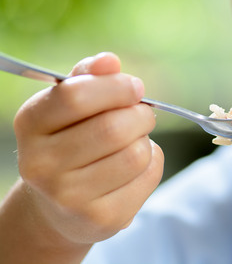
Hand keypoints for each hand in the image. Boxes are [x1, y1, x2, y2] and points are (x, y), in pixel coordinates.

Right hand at [14, 52, 163, 244]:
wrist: (61, 205)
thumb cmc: (71, 142)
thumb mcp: (68, 108)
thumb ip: (88, 78)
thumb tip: (109, 60)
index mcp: (31, 124)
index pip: (76, 95)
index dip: (116, 87)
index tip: (135, 87)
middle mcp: (41, 164)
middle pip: (114, 128)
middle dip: (140, 114)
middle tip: (142, 115)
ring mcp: (69, 197)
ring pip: (137, 154)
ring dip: (146, 140)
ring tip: (133, 142)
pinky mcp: (101, 219)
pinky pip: (149, 175)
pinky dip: (153, 163)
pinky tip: (136, 166)